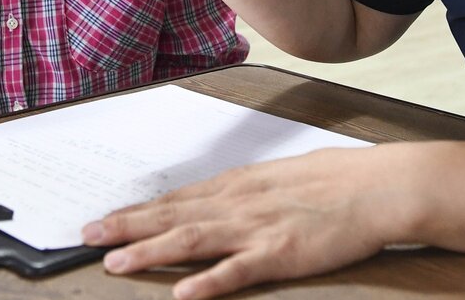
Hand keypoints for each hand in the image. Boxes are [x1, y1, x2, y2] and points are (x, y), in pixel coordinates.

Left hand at [82, 147, 398, 299]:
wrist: (378, 186)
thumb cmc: (334, 181)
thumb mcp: (277, 177)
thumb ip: (242, 191)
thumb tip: (209, 200)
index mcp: (238, 185)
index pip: (176, 200)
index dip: (136, 212)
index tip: (103, 220)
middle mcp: (239, 203)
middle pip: (172, 216)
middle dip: (127, 227)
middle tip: (87, 236)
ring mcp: (258, 228)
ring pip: (193, 240)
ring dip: (151, 252)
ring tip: (117, 262)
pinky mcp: (282, 254)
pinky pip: (239, 272)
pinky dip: (209, 283)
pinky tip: (183, 294)